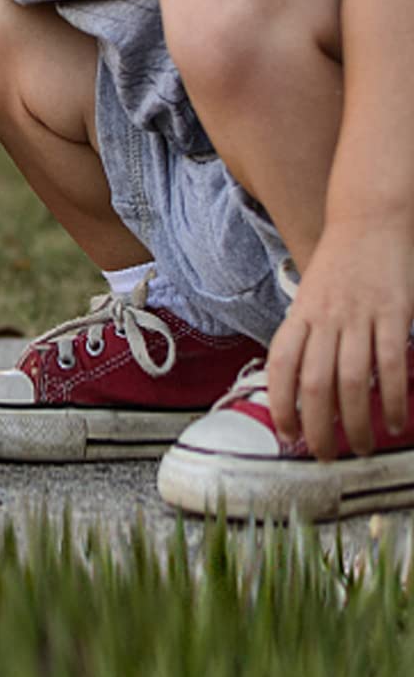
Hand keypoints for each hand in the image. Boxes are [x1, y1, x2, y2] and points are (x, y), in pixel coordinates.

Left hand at [265, 223, 413, 458]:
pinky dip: (393, 398)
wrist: (369, 220)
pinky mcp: (393, 314)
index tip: (286, 434)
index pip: (280, 367)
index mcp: (300, 315)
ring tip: (361, 448)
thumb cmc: (340, 265)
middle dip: (317, 427)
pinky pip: (391, 365)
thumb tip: (298, 381)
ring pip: (351, 381)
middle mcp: (325, 318)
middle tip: (323, 456)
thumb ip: (307, 334)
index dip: (279, 404)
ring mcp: (359, 316)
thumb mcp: (311, 296)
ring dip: (356, 422)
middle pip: (314, 384)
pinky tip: (397, 421)